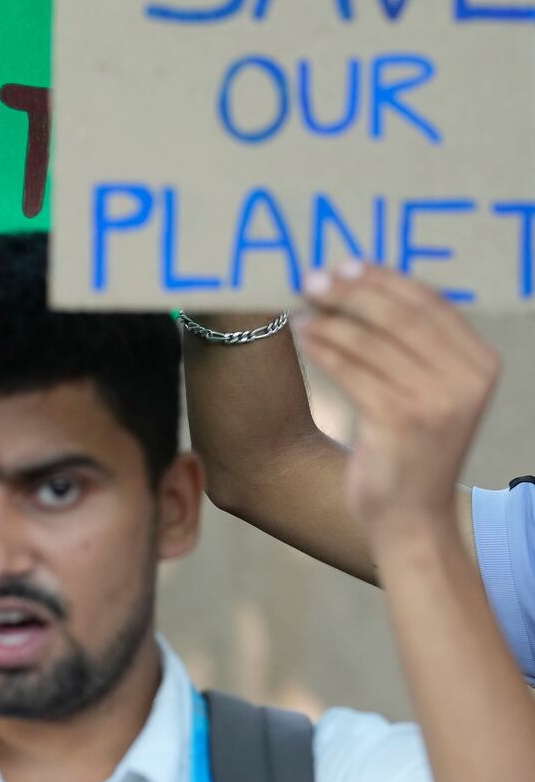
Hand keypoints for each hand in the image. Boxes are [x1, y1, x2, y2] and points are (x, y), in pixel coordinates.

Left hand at [299, 263, 498, 541]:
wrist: (410, 517)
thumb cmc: (411, 449)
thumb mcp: (431, 393)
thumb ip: (416, 347)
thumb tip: (365, 285)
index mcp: (481, 364)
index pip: (431, 303)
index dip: (386, 278)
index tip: (347, 263)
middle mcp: (467, 379)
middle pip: (400, 315)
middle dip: (352, 291)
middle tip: (313, 278)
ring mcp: (436, 401)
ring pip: (370, 340)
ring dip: (330, 318)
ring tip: (301, 308)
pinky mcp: (400, 420)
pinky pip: (351, 370)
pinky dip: (323, 347)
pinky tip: (303, 336)